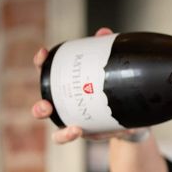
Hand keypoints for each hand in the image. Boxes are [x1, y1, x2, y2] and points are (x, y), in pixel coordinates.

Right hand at [32, 27, 148, 143]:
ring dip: (62, 132)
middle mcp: (65, 107)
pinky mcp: (87, 134)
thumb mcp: (112, 71)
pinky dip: (75, 136)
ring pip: (58, 132)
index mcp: (67, 87)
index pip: (47, 73)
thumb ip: (106, 53)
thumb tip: (104, 33)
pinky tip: (82, 131)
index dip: (41, 63)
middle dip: (41, 108)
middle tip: (46, 105)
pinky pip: (78, 139)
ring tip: (74, 129)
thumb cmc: (114, 89)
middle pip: (44, 108)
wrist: (130, 116)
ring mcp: (74, 122)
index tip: (42, 54)